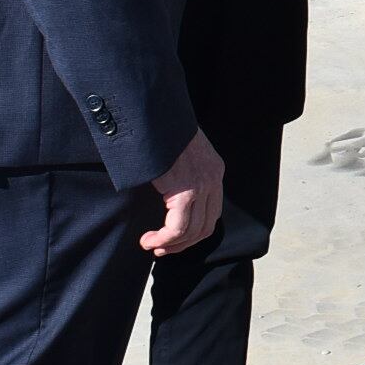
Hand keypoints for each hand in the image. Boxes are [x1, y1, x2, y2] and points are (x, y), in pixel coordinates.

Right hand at [142, 130, 225, 256]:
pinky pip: (177, 228)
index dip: (194, 232)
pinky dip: (163, 239)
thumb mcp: (180, 152)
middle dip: (183, 244)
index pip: (212, 212)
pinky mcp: (185, 191)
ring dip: (170, 245)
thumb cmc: (161, 131)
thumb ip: (183, 172)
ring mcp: (202, 186)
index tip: (175, 239)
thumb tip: (169, 194)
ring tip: (151, 245)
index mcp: (215, 170)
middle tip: (161, 249)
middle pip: (205, 226)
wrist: (155, 115)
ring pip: (191, 232)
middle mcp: (213, 179)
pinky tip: (149, 240)